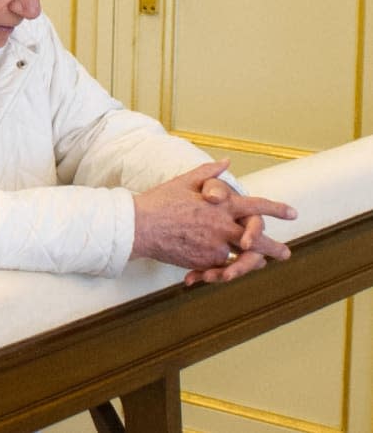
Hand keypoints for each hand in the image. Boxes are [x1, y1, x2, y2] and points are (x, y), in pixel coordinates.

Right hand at [131, 160, 296, 278]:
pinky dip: (225, 270)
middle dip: (274, 247)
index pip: (257, 207)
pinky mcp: (202, 262)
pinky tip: (230, 271)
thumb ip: (209, 173)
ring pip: (243, 258)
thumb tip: (226, 161)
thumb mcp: (185, 181)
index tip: (292, 214)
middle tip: (285, 253)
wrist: (139, 226)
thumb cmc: (160, 201)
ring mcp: (214, 247)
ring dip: (254, 262)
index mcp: (223, 206)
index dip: (276, 209)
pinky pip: (221, 269)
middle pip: (258, 239)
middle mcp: (223, 227)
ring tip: (260, 264)